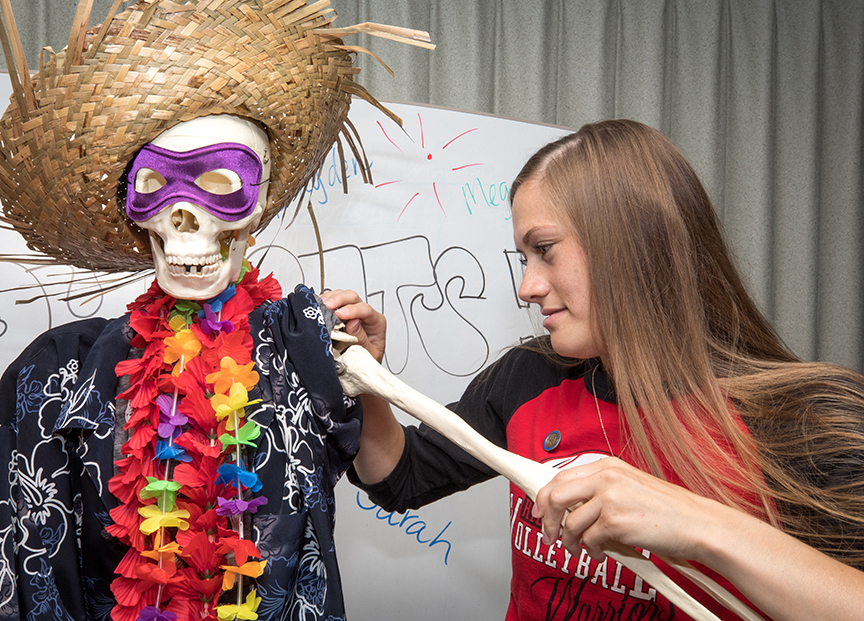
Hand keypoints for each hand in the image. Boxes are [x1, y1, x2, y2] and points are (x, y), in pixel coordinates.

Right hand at [319, 289, 385, 362]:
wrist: (361, 366)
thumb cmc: (367, 359)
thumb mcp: (369, 354)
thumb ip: (362, 339)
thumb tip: (353, 324)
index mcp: (376, 322)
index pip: (365, 310)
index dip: (352, 310)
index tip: (340, 314)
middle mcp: (365, 314)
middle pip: (353, 298)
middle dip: (339, 299)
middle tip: (328, 305)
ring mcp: (352, 312)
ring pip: (342, 296)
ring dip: (330, 298)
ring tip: (320, 304)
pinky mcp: (341, 314)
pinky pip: (333, 301)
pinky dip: (324, 301)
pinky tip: (318, 305)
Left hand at [532, 457, 718, 563]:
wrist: (698, 524)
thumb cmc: (668, 510)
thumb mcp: (631, 486)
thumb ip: (601, 490)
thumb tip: (571, 508)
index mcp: (608, 465)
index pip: (560, 476)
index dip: (544, 496)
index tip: (539, 511)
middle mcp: (606, 477)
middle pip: (555, 496)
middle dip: (547, 520)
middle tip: (550, 535)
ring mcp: (609, 498)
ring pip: (570, 523)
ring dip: (570, 542)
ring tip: (580, 550)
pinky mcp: (615, 522)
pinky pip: (589, 540)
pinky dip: (591, 551)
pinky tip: (601, 554)